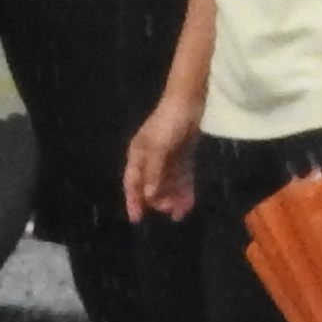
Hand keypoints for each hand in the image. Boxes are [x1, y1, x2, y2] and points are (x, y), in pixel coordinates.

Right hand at [121, 102, 198, 221]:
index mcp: (138, 155)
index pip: (132, 182)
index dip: (133, 200)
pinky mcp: (182, 156)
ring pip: (168, 183)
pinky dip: (184, 189)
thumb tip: (150, 194)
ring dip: (173, 197)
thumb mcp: (159, 147)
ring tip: (181, 212)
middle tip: (168, 211)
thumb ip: (154, 171)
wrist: (189, 102)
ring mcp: (166, 157)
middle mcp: (150, 158)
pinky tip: (188, 202)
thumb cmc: (169, 123)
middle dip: (158, 200)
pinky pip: (181, 177)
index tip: (136, 218)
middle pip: (151, 185)